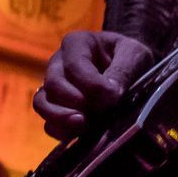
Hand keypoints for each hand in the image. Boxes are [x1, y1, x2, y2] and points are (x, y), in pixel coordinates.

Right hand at [32, 30, 153, 139]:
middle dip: (72, 100)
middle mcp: (59, 63)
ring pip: (43, 103)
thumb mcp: (134, 55)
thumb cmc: (131, 57)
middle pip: (54, 83)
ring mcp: (54, 87)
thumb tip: (108, 94)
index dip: (91, 84)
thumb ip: (122, 70)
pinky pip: (48, 122)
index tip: (112, 97)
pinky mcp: (58, 109)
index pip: (75, 64)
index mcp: (77, 43)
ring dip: (60, 117)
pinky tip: (78, 133)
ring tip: (81, 124)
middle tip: (94, 111)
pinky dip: (60, 130)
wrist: (132, 70)